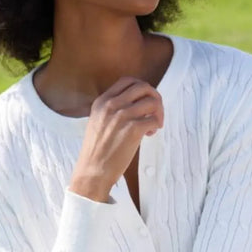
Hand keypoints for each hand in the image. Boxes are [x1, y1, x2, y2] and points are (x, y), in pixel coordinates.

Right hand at [69, 77, 163, 202]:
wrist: (92, 171)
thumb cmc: (96, 150)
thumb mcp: (97, 121)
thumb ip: (112, 109)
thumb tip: (136, 103)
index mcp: (102, 101)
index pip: (127, 81)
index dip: (141, 88)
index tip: (144, 100)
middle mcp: (111, 105)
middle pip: (143, 87)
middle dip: (154, 97)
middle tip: (155, 111)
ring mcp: (122, 116)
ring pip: (152, 102)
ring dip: (158, 113)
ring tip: (153, 126)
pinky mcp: (133, 130)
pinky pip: (154, 120)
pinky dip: (156, 126)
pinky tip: (149, 134)